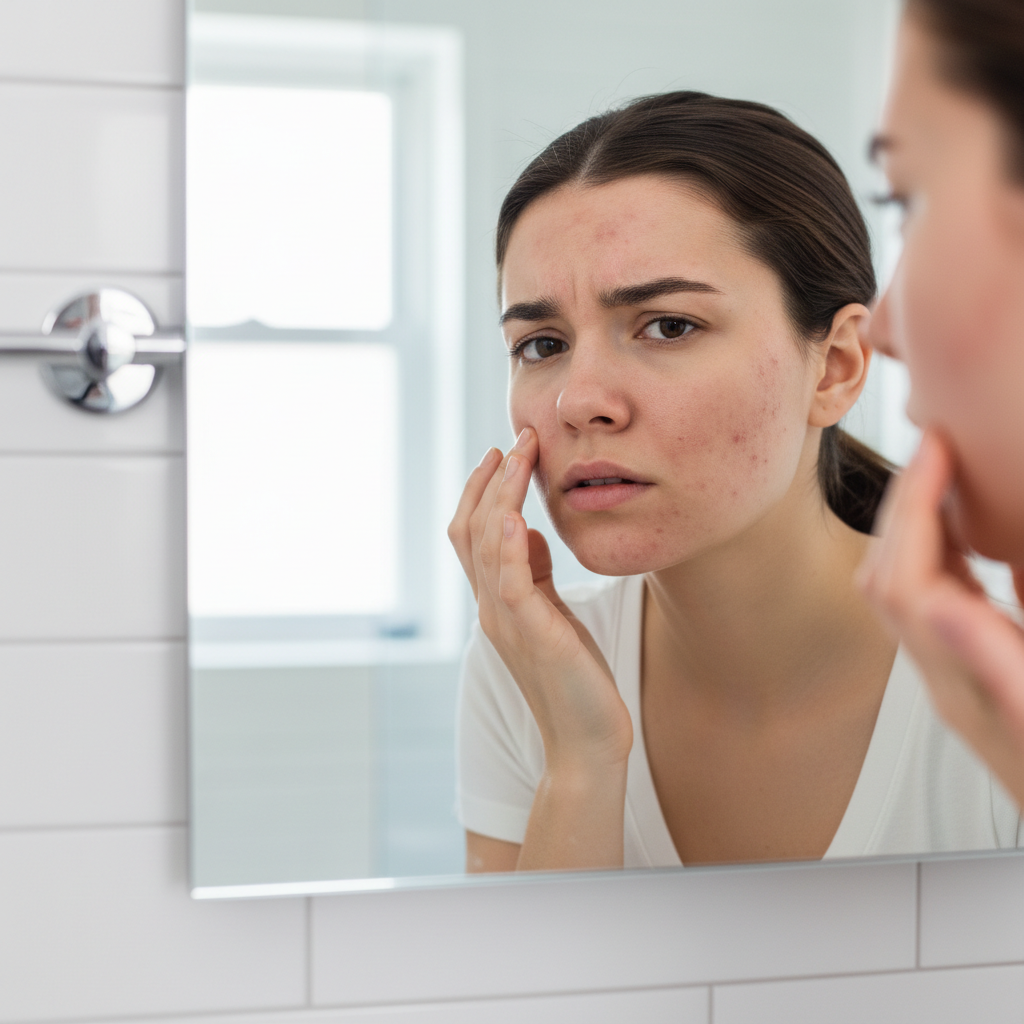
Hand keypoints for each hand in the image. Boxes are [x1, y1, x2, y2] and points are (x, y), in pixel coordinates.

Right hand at [448, 428, 632, 773]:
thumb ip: (532, 573)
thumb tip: (526, 529)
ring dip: (501, 495)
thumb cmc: (573, 676)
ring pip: (487, 546)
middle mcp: (491, 607)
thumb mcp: (552, 612)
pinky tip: (517, 516)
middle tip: (517, 438)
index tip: (506, 449)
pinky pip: (511, 584)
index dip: (483, 488)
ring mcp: (506, 622)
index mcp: (496, 599)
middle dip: (492, 478)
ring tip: (518, 455)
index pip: (473, 532)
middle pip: (471, 529)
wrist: (585, 740)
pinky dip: (509, 547)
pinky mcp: (533, 636)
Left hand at [859, 429, 1023, 806]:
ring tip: (946, 478)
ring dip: (915, 528)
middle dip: (903, 506)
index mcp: (962, 683)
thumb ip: (994, 661)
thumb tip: (937, 604)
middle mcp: (946, 680)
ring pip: (906, 590)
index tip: (935, 447)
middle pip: (891, 577)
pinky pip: (937, 605)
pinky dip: (943, 557)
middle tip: (935, 447)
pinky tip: (972, 538)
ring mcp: (957, 678)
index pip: (907, 576)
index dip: (914, 505)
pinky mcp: (976, 678)